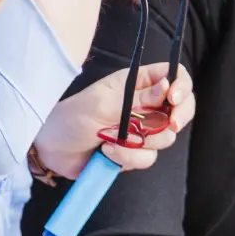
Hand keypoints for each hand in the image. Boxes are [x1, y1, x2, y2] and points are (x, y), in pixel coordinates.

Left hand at [33, 62, 193, 177]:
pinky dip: (127, 158)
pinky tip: (107, 152)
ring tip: (111, 138)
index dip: (181, 87)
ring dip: (139, 142)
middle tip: (168, 125)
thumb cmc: (72, 117)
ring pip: (165, 138)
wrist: (53, 150)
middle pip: (180, 108)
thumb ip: (137, 97)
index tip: (173, 100)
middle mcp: (143, 105)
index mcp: (137, 84)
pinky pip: (148, 158)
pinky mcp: (135, 154)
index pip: (173, 76)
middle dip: (176, 119)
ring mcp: (141, 130)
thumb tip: (167, 86)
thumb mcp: (102, 102)